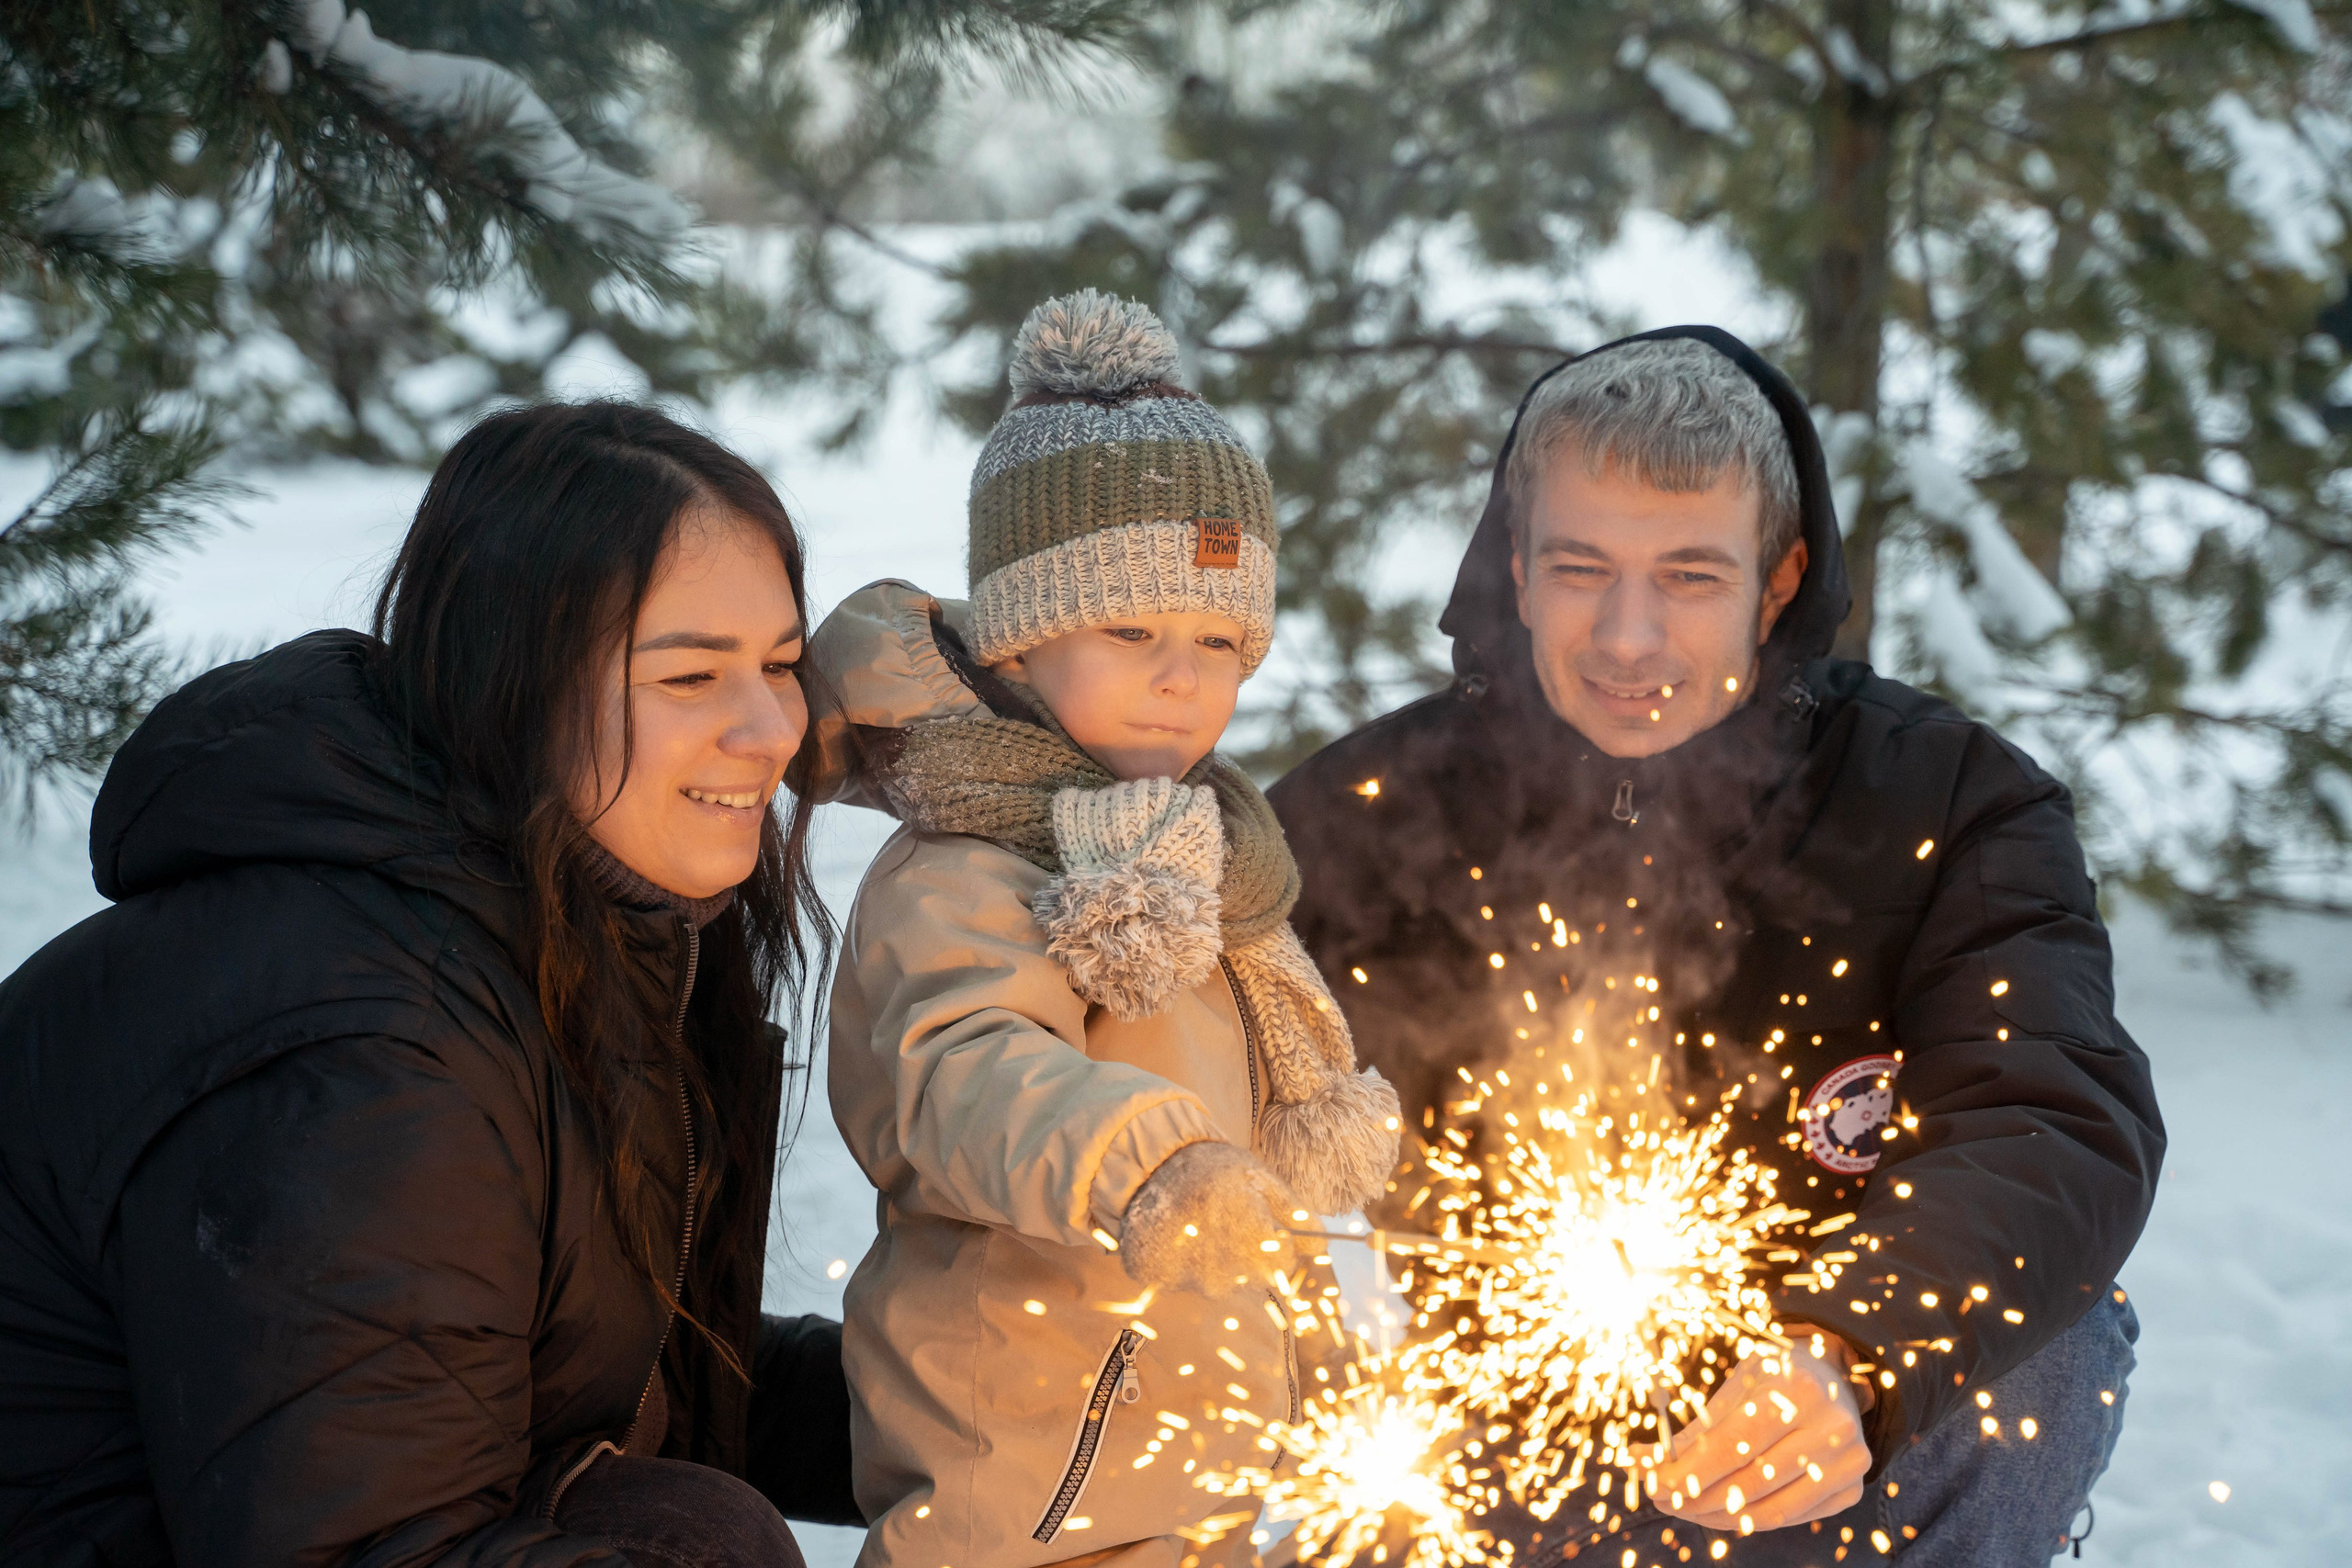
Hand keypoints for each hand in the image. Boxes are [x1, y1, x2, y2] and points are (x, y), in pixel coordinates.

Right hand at [1118, 1141, 1295, 1296]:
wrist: (1152, 1160)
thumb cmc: (1217, 1168)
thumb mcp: (1263, 1180)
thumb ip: (1295, 1216)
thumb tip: (1322, 1248)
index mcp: (1255, 1246)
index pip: (1282, 1267)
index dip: (1275, 1244)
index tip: (1256, 1222)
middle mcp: (1223, 1274)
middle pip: (1251, 1280)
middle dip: (1245, 1257)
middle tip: (1224, 1222)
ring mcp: (1186, 1280)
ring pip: (1216, 1283)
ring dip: (1212, 1262)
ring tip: (1198, 1225)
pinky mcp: (1154, 1278)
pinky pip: (1178, 1281)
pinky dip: (1177, 1262)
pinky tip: (1175, 1235)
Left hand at [1653, 1331, 1870, 1535]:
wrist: (1835, 1378)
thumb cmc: (1774, 1378)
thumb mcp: (1737, 1385)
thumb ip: (1697, 1428)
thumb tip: (1642, 1463)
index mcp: (1796, 1388)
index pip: (1731, 1445)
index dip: (1687, 1471)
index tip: (1652, 1483)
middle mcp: (1830, 1426)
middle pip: (1748, 1482)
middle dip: (1695, 1497)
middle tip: (1660, 1499)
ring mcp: (1849, 1462)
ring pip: (1769, 1509)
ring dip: (1717, 1516)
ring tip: (1684, 1508)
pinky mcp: (1853, 1489)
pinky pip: (1790, 1517)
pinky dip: (1749, 1520)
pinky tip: (1721, 1512)